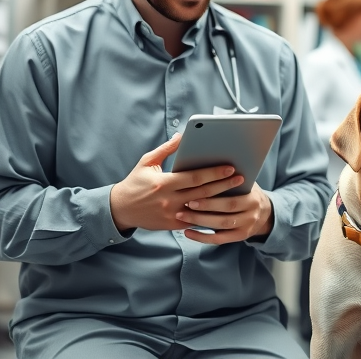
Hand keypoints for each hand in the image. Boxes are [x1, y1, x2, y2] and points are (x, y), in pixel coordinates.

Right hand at [109, 133, 246, 232]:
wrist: (120, 209)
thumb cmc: (135, 182)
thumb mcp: (147, 162)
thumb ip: (166, 149)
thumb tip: (182, 135)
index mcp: (164, 183)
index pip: (194, 178)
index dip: (213, 173)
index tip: (229, 167)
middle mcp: (169, 200)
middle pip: (203, 193)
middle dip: (224, 185)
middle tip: (240, 178)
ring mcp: (171, 215)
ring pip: (202, 208)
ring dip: (220, 201)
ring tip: (236, 192)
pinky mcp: (172, 225)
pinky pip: (194, 220)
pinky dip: (209, 214)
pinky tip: (223, 207)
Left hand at [177, 182, 274, 244]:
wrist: (266, 213)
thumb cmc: (248, 192)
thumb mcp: (248, 182)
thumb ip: (233, 178)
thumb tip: (210, 166)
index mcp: (253, 199)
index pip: (232, 200)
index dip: (213, 198)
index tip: (195, 191)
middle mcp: (251, 215)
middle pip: (225, 214)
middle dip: (204, 209)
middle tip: (186, 203)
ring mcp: (245, 228)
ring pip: (220, 227)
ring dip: (199, 222)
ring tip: (181, 216)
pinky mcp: (238, 237)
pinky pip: (218, 240)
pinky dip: (202, 237)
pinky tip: (187, 232)